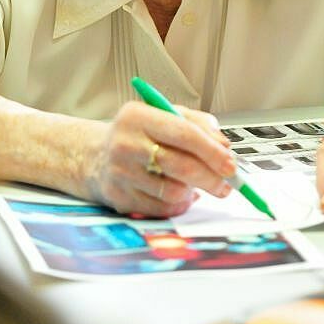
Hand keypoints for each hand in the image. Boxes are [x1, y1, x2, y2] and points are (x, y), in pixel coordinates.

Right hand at [83, 101, 235, 217]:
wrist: (93, 155)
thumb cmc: (137, 134)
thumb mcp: (163, 115)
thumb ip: (198, 123)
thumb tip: (223, 146)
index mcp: (138, 116)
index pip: (184, 133)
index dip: (212, 151)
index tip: (230, 163)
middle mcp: (125, 143)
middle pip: (181, 165)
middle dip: (212, 178)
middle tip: (226, 183)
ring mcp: (120, 172)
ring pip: (173, 190)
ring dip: (193, 191)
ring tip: (195, 184)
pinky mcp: (119, 197)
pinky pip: (162, 208)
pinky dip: (179, 203)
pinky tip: (180, 193)